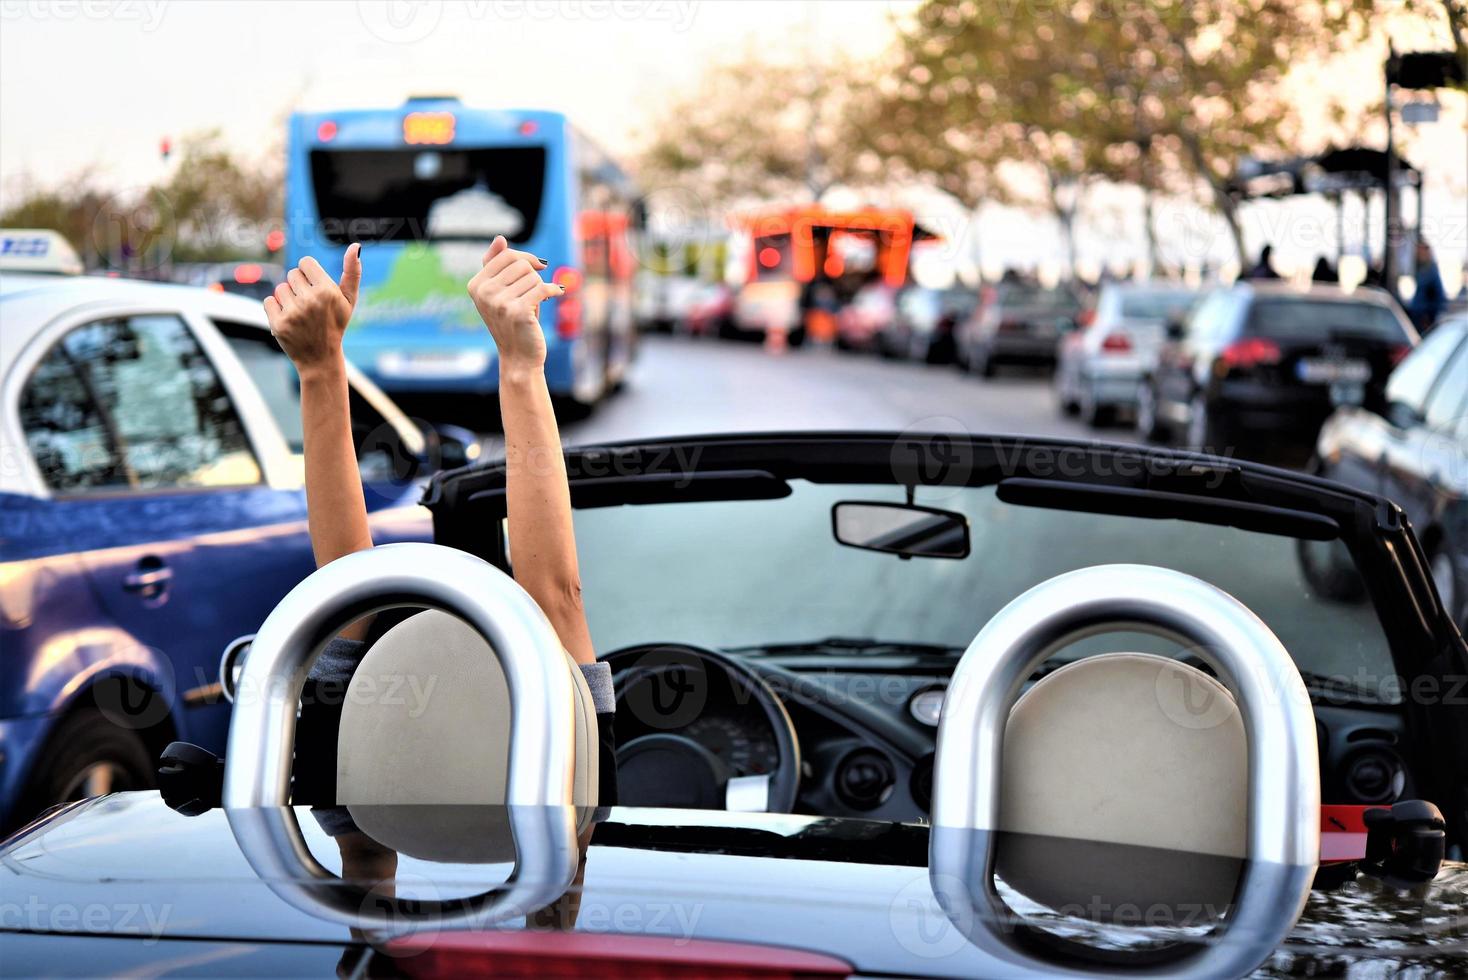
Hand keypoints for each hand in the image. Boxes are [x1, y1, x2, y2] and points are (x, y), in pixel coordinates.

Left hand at [264, 243, 361, 375]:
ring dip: (287, 299)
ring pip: (280, 288)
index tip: (315, 289)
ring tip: (300, 314)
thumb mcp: (349, 300)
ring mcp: (293, 312)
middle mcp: (310, 300)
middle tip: (309, 306)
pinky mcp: (278, 323)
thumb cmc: (335, 324)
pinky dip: (275, 309)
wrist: (321, 357)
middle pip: (291, 274)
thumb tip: (356, 246)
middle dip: (299, 287)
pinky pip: (268, 301)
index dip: (309, 274)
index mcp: (327, 290)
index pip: (305, 263)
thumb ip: (353, 272)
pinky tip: (289, 320)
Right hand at [467, 236, 559, 372]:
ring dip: (540, 288)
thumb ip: (497, 265)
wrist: (519, 356)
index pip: (506, 255)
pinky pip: (543, 288)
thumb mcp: (501, 292)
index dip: (526, 258)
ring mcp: (499, 303)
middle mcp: (484, 293)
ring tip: (535, 303)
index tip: (538, 266)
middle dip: (533, 276)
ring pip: (533, 276)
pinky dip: (554, 290)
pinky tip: (557, 292)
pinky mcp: (518, 312)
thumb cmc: (512, 321)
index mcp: (476, 285)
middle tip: (533, 293)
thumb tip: (500, 238)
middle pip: (521, 264)